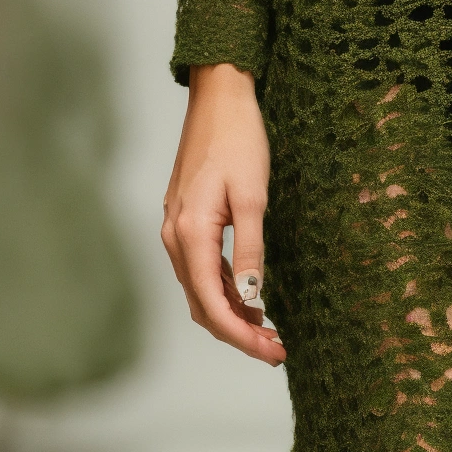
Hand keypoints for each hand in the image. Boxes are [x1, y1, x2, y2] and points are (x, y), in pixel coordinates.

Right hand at [161, 62, 285, 365]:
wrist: (219, 99)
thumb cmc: (239, 140)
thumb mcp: (253, 196)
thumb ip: (250, 250)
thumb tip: (249, 299)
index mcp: (189, 233)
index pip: (211, 304)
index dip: (240, 336)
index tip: (272, 352)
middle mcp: (174, 237)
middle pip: (201, 304)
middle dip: (238, 333)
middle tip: (277, 349)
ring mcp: (176, 229)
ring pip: (199, 290)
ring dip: (231, 314)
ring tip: (269, 330)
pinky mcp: (185, 220)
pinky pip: (200, 269)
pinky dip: (223, 290)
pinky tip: (249, 298)